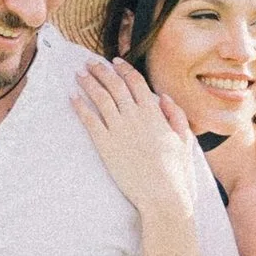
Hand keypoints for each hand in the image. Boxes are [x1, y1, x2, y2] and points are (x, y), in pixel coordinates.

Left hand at [71, 57, 202, 223]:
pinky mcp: (105, 145)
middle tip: (89, 63)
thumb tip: (163, 96)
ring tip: (78, 74)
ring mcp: (118, 129)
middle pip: (114, 85)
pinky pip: (89, 120)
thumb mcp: (184, 139)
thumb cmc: (176, 170)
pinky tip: (72, 97)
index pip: (135, 81)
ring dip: (88, 83)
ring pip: (100, 98)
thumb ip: (175, 115)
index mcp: (154, 112)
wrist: (162, 194)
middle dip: (100, 71)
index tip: (114, 61)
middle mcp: (134, 116)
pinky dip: (79, 107)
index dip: (123, 69)